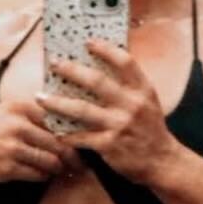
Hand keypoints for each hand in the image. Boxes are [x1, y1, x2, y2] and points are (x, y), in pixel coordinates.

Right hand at [0, 99, 81, 183]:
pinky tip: (45, 174)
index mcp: (20, 107)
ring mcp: (12, 147)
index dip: (75, 131)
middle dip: (73, 156)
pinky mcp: (8, 167)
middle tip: (82, 163)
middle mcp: (17, 125)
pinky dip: (44, 176)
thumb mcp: (8, 111)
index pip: (57, 118)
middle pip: (58, 142)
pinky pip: (37, 174)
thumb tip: (69, 122)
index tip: (86, 140)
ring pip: (50, 160)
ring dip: (59, 168)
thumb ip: (35, 113)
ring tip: (63, 169)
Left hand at [37, 40, 177, 182]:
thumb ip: (129, 85)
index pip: (124, 62)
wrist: (162, 161)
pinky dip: (66, 134)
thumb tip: (104, 66)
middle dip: (72, 70)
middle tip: (55, 64)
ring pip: (81, 110)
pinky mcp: (109, 145)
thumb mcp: (147, 102)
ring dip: (57, 103)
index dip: (105, 49)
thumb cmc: (151, 129)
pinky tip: (56, 131)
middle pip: (97, 81)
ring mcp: (119, 125)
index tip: (88, 42)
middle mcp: (131, 105)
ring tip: (41, 97)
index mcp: (142, 90)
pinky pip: (81, 137)